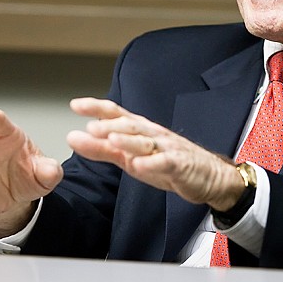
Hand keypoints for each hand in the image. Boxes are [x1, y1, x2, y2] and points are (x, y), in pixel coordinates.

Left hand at [68, 98, 243, 210]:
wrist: (208, 176)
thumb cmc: (167, 163)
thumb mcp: (130, 157)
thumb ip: (102, 149)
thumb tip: (74, 137)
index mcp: (140, 130)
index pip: (116, 114)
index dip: (97, 108)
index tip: (76, 105)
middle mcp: (153, 134)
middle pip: (130, 126)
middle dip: (110, 125)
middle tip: (90, 127)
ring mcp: (168, 148)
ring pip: (146, 142)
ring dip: (129, 141)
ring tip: (111, 140)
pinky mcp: (180, 165)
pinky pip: (166, 162)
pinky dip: (152, 164)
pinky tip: (139, 165)